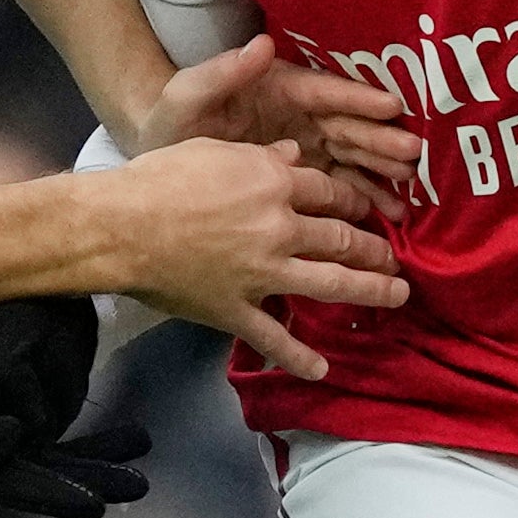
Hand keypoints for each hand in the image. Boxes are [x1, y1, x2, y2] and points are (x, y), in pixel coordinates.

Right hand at [0, 292, 145, 517]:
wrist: (50, 303)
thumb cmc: (17, 305)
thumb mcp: (7, 327)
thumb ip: (6, 372)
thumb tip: (30, 429)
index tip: (14, 428)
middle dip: (48, 492)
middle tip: (94, 505)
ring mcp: (5, 445)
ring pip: (44, 478)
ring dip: (90, 481)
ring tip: (137, 484)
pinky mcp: (41, 446)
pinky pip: (71, 462)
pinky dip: (104, 457)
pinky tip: (137, 441)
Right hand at [86, 142, 404, 375]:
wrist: (120, 227)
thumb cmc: (160, 178)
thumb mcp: (214, 149)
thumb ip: (260, 155)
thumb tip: (293, 153)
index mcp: (275, 183)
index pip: (329, 191)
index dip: (354, 200)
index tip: (367, 208)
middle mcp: (280, 228)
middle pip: (342, 238)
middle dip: (374, 249)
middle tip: (394, 258)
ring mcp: (263, 273)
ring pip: (331, 284)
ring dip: (370, 291)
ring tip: (396, 295)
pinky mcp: (238, 309)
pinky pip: (275, 337)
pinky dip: (299, 358)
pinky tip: (322, 369)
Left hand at [144, 34, 422, 208]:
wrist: (159, 161)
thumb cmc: (173, 121)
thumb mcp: (187, 94)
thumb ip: (222, 72)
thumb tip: (261, 44)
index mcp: (280, 88)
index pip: (325, 92)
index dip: (358, 98)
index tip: (391, 104)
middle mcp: (303, 116)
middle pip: (349, 125)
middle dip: (380, 139)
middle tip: (411, 153)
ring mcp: (309, 148)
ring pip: (354, 158)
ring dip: (382, 173)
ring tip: (408, 190)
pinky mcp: (306, 180)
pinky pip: (343, 188)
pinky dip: (367, 200)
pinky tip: (390, 216)